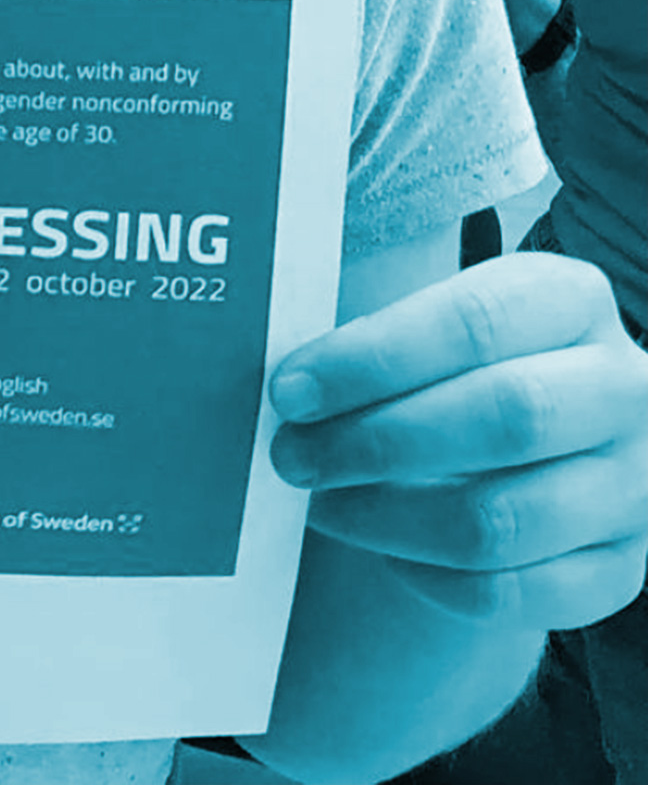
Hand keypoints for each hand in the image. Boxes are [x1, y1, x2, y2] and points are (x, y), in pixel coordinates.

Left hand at [271, 253, 647, 629]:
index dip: (372, 358)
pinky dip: (429, 578)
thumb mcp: (422, 330)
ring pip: (502, 520)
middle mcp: (623, 389)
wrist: (524, 446)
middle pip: (506, 416)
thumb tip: (282, 393)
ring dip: (385, 518)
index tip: (290, 392)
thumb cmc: (446, 371)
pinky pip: (510, 593)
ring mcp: (632, 486)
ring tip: (320, 504)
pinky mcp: (618, 570)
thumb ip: (366, 346)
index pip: (476, 321)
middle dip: (374, 442)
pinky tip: (385, 548)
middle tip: (291, 456)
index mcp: (568, 302)